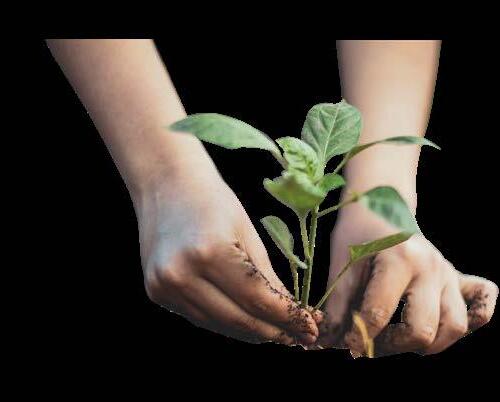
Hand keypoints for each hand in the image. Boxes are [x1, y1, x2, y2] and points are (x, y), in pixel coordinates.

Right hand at [134, 158, 319, 344]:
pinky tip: (247, 321)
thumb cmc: (213, 201)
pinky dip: (226, 322)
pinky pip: (200, 317)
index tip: (311, 329)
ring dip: (252, 332)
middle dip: (274, 332)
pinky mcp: (156, 291)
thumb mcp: (248, 233)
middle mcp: (182, 273)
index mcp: (210, 251)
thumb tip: (292, 315)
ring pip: (219, 324)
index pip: (257, 299)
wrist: (166, 184)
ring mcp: (164, 286)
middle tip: (301, 338)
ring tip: (278, 332)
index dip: (288, 318)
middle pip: (238, 319)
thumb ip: (267, 277)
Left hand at [319, 201, 498, 355]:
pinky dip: (471, 322)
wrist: (381, 204)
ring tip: (400, 337)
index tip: (345, 347)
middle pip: (423, 330)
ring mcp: (448, 273)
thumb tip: (329, 343)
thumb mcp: (342, 265)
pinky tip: (441, 325)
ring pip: (455, 327)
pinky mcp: (459, 279)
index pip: (379, 315)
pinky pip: (482, 307)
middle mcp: (431, 267)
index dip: (357, 338)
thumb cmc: (358, 234)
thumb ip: (336, 307)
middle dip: (392, 346)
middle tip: (372, 341)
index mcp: (399, 260)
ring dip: (427, 344)